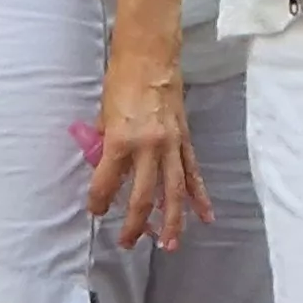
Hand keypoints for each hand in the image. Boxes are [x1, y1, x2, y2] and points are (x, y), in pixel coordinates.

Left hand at [88, 40, 208, 249]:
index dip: (99, 201)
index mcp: (121, 141)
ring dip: (173, 222)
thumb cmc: (121, 81)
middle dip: (136, 224)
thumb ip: (104, 144)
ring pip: (174, 192)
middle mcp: (148, 148)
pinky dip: (200, 196)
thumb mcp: (103, 114)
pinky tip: (205, 216)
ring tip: (170, 245)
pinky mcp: (185, 140)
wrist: (151, 57)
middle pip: (144, 198)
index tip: (96, 211)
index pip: (106, 183)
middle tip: (129, 243)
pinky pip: (193, 173)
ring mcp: (171, 145)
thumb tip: (102, 166)